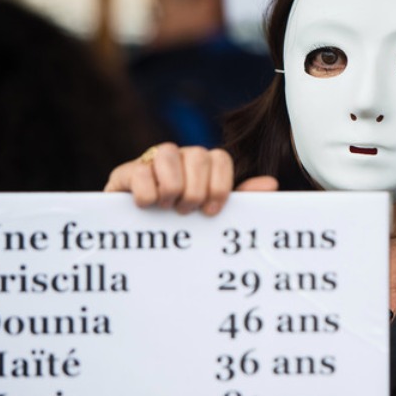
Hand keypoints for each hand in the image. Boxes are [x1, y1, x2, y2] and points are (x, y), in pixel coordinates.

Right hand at [104, 142, 277, 214]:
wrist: (137, 241)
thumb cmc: (182, 227)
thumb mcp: (212, 215)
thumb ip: (241, 199)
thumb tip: (272, 184)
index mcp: (202, 165)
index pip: (220, 158)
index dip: (220, 185)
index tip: (212, 210)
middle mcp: (179, 157)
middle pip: (197, 154)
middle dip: (196, 190)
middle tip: (186, 212)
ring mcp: (150, 162)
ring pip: (167, 154)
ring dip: (172, 188)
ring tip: (167, 208)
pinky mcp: (124, 173)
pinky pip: (139, 171)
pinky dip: (147, 193)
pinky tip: (146, 207)